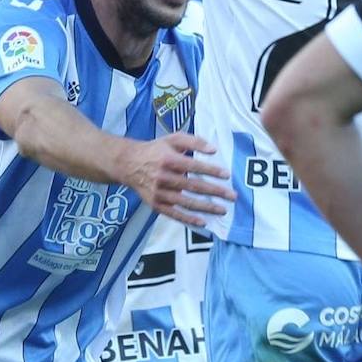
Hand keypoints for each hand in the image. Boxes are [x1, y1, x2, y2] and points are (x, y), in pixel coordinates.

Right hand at [119, 133, 235, 227]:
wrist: (129, 164)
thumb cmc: (156, 150)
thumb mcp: (173, 139)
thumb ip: (194, 141)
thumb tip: (213, 149)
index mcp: (169, 159)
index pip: (194, 166)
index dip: (211, 171)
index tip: (227, 175)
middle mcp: (164, 177)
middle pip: (193, 186)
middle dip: (215, 192)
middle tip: (232, 196)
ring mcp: (159, 193)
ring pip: (186, 202)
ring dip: (206, 207)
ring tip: (223, 210)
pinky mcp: (156, 204)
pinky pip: (174, 214)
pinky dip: (188, 219)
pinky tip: (203, 222)